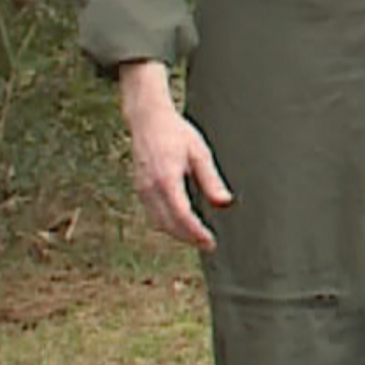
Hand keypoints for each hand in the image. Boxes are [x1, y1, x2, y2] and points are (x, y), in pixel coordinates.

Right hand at [117, 61, 229, 249]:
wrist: (147, 120)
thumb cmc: (174, 132)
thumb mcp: (199, 153)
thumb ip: (211, 180)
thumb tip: (224, 202)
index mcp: (166, 178)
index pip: (181, 214)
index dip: (196, 232)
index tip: (209, 241)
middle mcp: (150, 187)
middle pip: (168, 224)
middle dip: (188, 238)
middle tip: (208, 244)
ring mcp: (142, 189)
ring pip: (158, 222)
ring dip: (177, 233)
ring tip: (197, 237)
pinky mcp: (140, 189)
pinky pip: (153, 214)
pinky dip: (167, 223)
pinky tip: (182, 224)